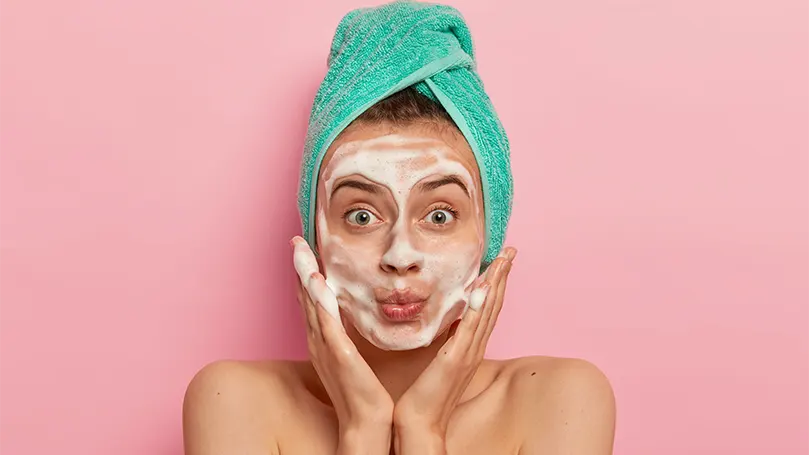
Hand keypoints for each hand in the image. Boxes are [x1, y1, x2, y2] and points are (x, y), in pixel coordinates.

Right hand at [291, 236, 392, 452]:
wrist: (365, 420)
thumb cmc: (361, 390)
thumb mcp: (351, 355)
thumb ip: (346, 335)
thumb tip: (349, 313)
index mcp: (321, 340)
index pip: (310, 301)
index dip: (305, 274)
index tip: (304, 249)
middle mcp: (317, 340)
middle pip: (304, 297)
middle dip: (299, 267)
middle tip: (296, 240)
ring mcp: (324, 346)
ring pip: (310, 304)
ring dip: (305, 276)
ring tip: (300, 251)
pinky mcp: (337, 354)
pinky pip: (326, 323)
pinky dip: (319, 302)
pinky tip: (317, 283)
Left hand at [392, 247, 516, 454]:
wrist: (421, 422)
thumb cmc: (426, 394)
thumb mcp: (439, 360)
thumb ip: (449, 340)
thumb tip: (450, 320)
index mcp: (471, 346)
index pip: (487, 308)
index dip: (496, 283)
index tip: (501, 261)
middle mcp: (475, 347)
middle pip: (494, 304)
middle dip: (503, 276)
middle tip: (510, 251)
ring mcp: (468, 353)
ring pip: (487, 311)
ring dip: (496, 283)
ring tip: (503, 260)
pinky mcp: (456, 359)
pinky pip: (470, 328)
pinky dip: (479, 307)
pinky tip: (482, 288)